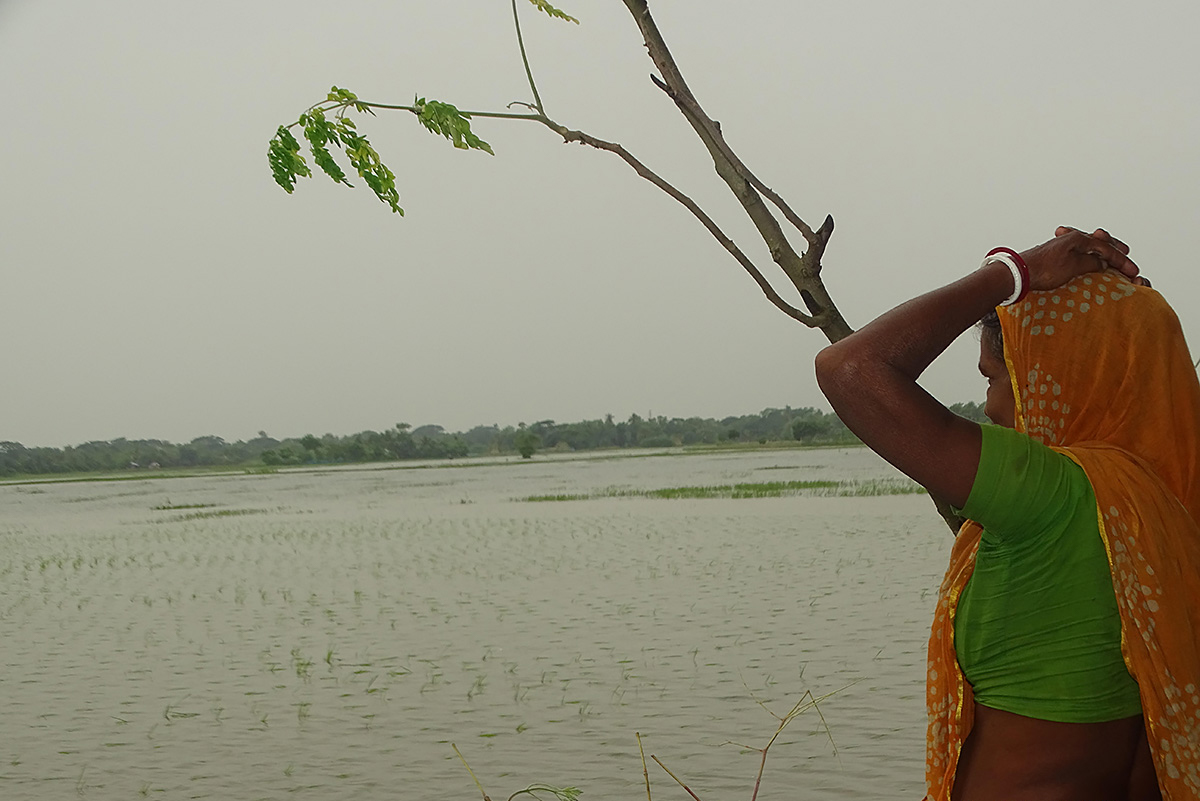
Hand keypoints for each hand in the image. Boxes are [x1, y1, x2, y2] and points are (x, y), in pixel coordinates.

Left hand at [1018, 227, 1139, 291]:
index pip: (1106, 249)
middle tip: (1125, 252)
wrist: (1017, 273)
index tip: (1133, 272)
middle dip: (1113, 247)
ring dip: (1100, 247)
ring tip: (1109, 252)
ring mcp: (1062, 245)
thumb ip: (1090, 262)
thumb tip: (1102, 262)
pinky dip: (1086, 251)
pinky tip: (1085, 255)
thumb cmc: (1043, 270)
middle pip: (1098, 241)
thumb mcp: (1072, 267)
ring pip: (1088, 244)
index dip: (1121, 261)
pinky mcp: (1054, 254)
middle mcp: (1071, 238)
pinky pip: (1077, 249)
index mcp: (1078, 238)